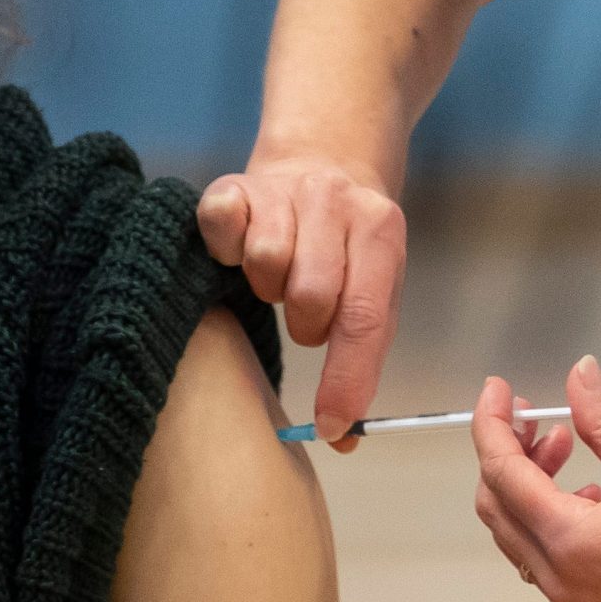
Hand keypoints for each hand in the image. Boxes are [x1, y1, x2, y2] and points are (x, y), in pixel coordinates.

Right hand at [197, 156, 404, 450]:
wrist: (324, 162)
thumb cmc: (349, 248)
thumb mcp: (376, 290)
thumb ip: (363, 361)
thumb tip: (343, 439)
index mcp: (379, 230)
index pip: (363, 317)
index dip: (345, 379)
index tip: (332, 426)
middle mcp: (333, 199)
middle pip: (310, 294)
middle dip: (307, 324)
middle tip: (307, 314)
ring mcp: (281, 187)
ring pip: (264, 262)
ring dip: (268, 285)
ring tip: (279, 275)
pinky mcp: (232, 186)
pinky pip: (221, 228)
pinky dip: (226, 250)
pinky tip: (242, 248)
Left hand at [472, 356, 600, 601]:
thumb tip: (579, 380)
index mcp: (574, 543)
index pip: (502, 473)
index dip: (491, 424)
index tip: (498, 391)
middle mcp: (564, 582)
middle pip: (498, 507)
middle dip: (509, 453)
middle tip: (537, 417)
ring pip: (519, 535)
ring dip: (530, 486)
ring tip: (570, 447)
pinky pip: (547, 562)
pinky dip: (551, 520)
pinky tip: (593, 494)